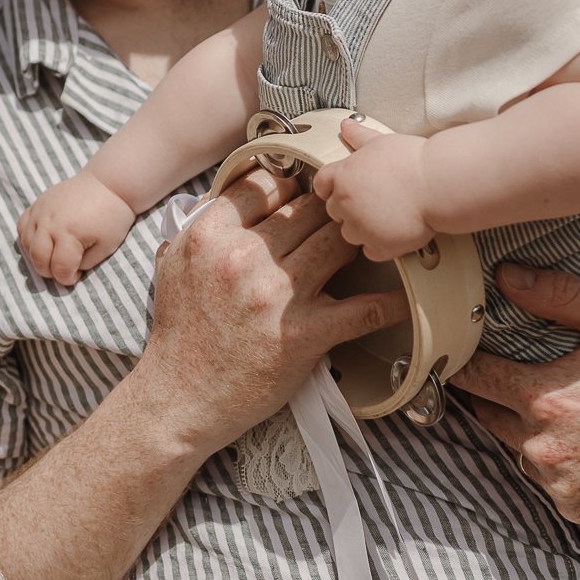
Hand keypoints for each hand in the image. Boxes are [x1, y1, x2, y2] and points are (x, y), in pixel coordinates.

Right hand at [18, 174, 137, 285]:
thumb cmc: (112, 217)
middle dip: (50, 272)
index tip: (77, 276)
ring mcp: (40, 211)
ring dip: (38, 257)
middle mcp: (50, 223)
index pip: (59, 268)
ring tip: (55, 256)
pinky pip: (22, 226)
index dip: (67, 279)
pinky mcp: (37, 203)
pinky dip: (29, 239)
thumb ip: (84, 263)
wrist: (108, 184)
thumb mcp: (106, 247)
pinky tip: (43, 242)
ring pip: (26, 244)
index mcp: (69, 234)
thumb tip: (67, 269)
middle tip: (64, 269)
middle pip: (38, 259)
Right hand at [136, 166, 408, 457]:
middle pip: (306, 209)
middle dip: (330, 207)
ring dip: (359, 238)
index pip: (264, 184)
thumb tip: (225, 198)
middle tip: (348, 208)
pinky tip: (407, 294)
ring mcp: (277, 295)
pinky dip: (388, 302)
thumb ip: (198, 228)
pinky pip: (361, 309)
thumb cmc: (179, 334)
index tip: (304, 189)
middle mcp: (243, 258)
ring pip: (337, 243)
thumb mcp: (172, 266)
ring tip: (374, 236)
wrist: (180, 397)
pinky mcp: (304, 334)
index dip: (290, 182)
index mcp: (210, 236)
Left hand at [311, 117, 433, 262]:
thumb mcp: (381, 141)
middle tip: (375, 200)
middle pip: (334, 211)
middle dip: (350, 207)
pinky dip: (380, 246)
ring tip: (388, 215)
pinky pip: (370, 252)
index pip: (321, 185)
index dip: (333, 186)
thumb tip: (347, 126)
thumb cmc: (413, 161)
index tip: (346, 188)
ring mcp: (360, 227)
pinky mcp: (378, 246)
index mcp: (342, 176)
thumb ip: (359, 136)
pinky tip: (395, 231)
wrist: (438, 184)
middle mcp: (345, 203)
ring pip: (350, 234)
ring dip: (364, 228)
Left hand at [451, 262, 579, 522]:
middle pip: (487, 414)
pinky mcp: (579, 508)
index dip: (464, 359)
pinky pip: (546, 480)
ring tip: (566, 407)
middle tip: (519, 372)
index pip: (473, 377)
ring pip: (516, 449)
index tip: (463, 348)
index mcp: (547, 399)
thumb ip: (556, 294)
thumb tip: (504, 277)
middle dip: (497, 392)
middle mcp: (547, 448)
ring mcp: (562, 483)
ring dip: (525, 430)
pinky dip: (555, 462)